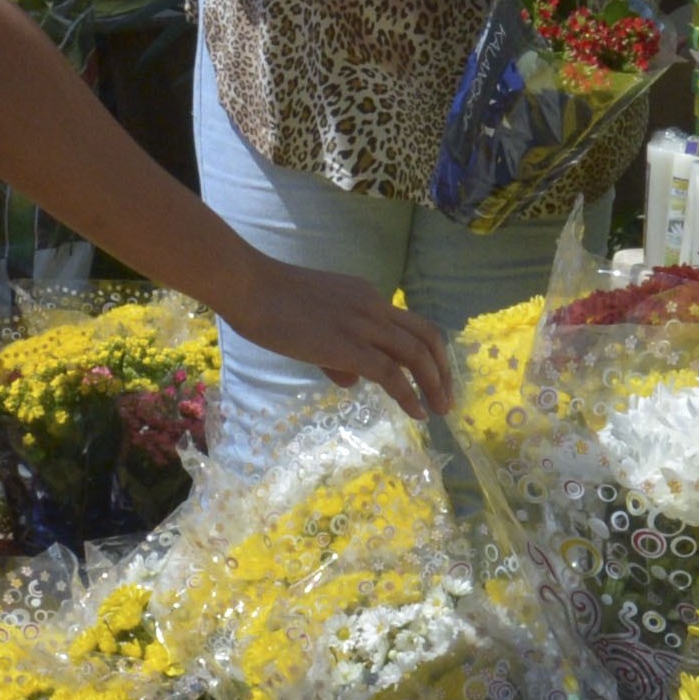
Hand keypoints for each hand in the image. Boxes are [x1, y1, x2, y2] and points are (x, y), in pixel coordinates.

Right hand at [205, 256, 453, 419]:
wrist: (251, 287)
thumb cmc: (270, 303)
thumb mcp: (313, 323)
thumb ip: (336, 352)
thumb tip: (353, 381)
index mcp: (366, 296)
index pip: (409, 323)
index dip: (428, 352)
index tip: (434, 376)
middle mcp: (373, 306)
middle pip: (426, 336)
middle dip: (442, 369)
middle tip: (447, 398)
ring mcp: (363, 325)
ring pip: (417, 354)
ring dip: (435, 384)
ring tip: (440, 410)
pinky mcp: (348, 346)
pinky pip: (392, 374)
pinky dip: (410, 395)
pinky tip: (416, 412)